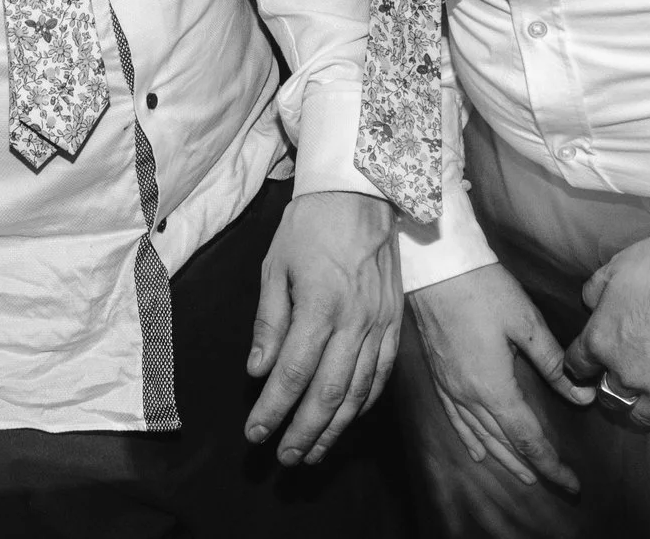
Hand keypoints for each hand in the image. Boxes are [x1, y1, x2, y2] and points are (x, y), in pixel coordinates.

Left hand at [243, 189, 400, 465]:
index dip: (273, 411)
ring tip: (313, 453)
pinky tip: (347, 420)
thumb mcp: (275, 265)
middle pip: (328, 393)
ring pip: (359, 392)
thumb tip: (258, 371)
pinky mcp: (394, 323)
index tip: (255, 434)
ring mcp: (379, 325)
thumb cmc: (310, 225)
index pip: (292, 374)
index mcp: (319, 306)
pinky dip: (363, 404)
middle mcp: (354, 322)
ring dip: (335, 428)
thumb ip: (269, 321)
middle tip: (284, 458)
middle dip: (304, 432)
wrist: (362, 192)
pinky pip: (381, 374)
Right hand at [408, 263, 593, 493]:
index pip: (527, 438)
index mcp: (493, 387)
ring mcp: (450, 387)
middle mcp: (468, 396)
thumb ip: (554, 363)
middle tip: (559, 483)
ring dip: (504, 458)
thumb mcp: (527, 323)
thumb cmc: (484, 289)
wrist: (436, 267)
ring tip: (525, 476)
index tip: (572, 482)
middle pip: (503, 443)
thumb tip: (582, 395)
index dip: (551, 463)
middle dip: (532, 466)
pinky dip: (470, 440)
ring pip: (480, 436)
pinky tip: (477, 452)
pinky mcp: (440, 376)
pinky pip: (456, 420)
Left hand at [562, 236, 649, 444]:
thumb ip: (596, 290)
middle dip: (610, 386)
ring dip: (637, 408)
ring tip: (646, 398)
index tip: (588, 363)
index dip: (582, 364)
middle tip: (624, 376)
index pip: (576, 365)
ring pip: (638, 417)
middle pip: (606, 394)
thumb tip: (590, 304)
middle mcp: (624, 372)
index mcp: (600, 340)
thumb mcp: (616, 267)